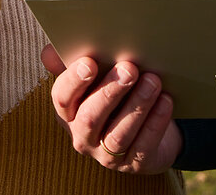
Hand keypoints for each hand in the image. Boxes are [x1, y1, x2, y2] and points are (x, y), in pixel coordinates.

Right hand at [43, 45, 181, 172]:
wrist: (145, 128)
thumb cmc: (114, 94)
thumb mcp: (94, 78)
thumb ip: (70, 62)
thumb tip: (49, 52)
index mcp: (67, 112)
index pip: (62, 98)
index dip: (74, 81)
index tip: (89, 62)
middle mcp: (82, 136)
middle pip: (90, 117)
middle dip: (110, 91)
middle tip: (129, 68)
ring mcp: (106, 155)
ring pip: (118, 134)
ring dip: (137, 105)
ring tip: (152, 81)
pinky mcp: (133, 164)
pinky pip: (144, 145)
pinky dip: (155, 122)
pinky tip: (165, 101)